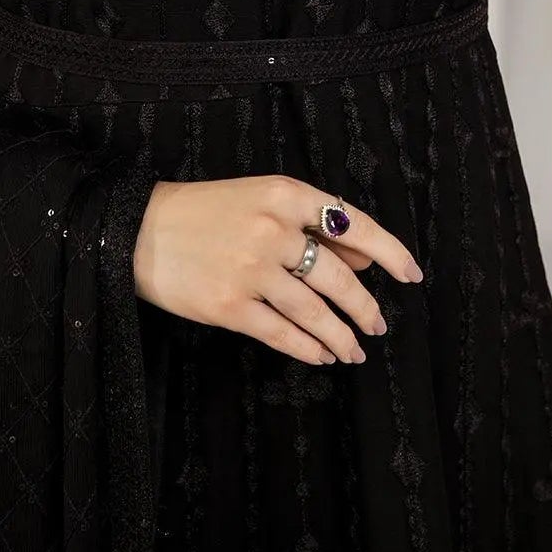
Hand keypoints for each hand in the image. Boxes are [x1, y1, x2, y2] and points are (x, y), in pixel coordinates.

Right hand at [132, 174, 423, 366]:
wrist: (139, 229)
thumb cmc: (207, 211)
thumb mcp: (262, 200)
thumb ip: (313, 225)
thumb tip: (368, 260)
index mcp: (285, 194)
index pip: (353, 223)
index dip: (389, 252)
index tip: (412, 275)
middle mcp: (273, 230)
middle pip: (337, 278)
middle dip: (365, 308)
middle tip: (378, 325)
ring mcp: (252, 270)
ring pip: (315, 313)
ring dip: (341, 337)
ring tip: (354, 351)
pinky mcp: (230, 306)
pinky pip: (283, 335)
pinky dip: (309, 350)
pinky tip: (321, 357)